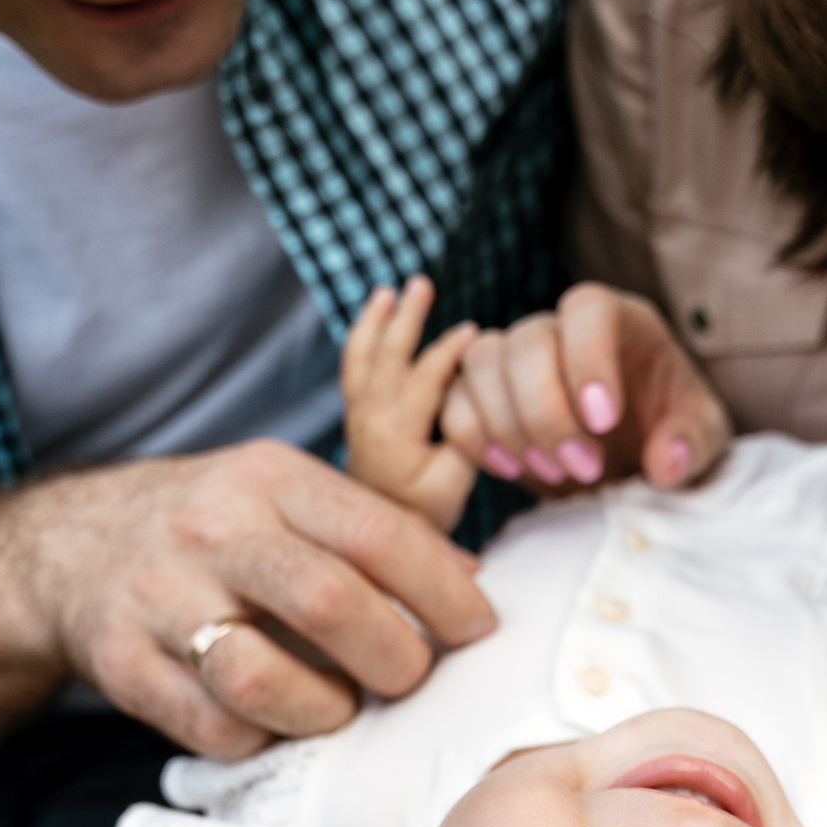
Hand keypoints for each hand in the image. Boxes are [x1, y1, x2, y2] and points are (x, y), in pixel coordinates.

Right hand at [20, 442, 494, 759]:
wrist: (68, 546)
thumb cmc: (215, 529)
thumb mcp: (288, 496)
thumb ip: (376, 532)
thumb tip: (472, 585)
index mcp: (270, 479)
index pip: (379, 533)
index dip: (443, 593)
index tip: (476, 630)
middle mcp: (211, 530)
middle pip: (328, 602)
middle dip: (394, 658)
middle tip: (410, 678)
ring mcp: (159, 599)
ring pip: (262, 679)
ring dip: (326, 710)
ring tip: (342, 707)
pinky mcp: (123, 664)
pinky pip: (215, 729)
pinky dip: (264, 739)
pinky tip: (277, 721)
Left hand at [340, 275, 479, 529]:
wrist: (378, 542)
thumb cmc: (424, 515)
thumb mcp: (454, 483)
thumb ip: (463, 436)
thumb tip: (470, 398)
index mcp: (394, 431)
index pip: (424, 376)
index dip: (449, 351)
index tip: (472, 330)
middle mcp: (369, 418)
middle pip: (385, 356)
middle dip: (405, 317)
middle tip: (421, 284)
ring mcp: (357, 418)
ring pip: (362, 358)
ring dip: (373, 322)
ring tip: (384, 292)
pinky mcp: (355, 421)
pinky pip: (354, 370)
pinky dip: (361, 341)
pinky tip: (370, 322)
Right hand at [440, 281, 731, 493]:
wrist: (634, 457)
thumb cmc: (672, 432)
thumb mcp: (702, 438)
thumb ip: (692, 443)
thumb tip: (666, 464)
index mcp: (618, 319)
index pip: (588, 309)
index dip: (588, 358)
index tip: (604, 421)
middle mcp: (558, 328)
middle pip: (526, 341)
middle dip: (547, 413)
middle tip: (584, 468)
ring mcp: (513, 356)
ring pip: (480, 364)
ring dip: (509, 427)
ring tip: (553, 474)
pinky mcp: (481, 394)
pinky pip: (453, 401)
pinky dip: (474, 439)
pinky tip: (514, 470)